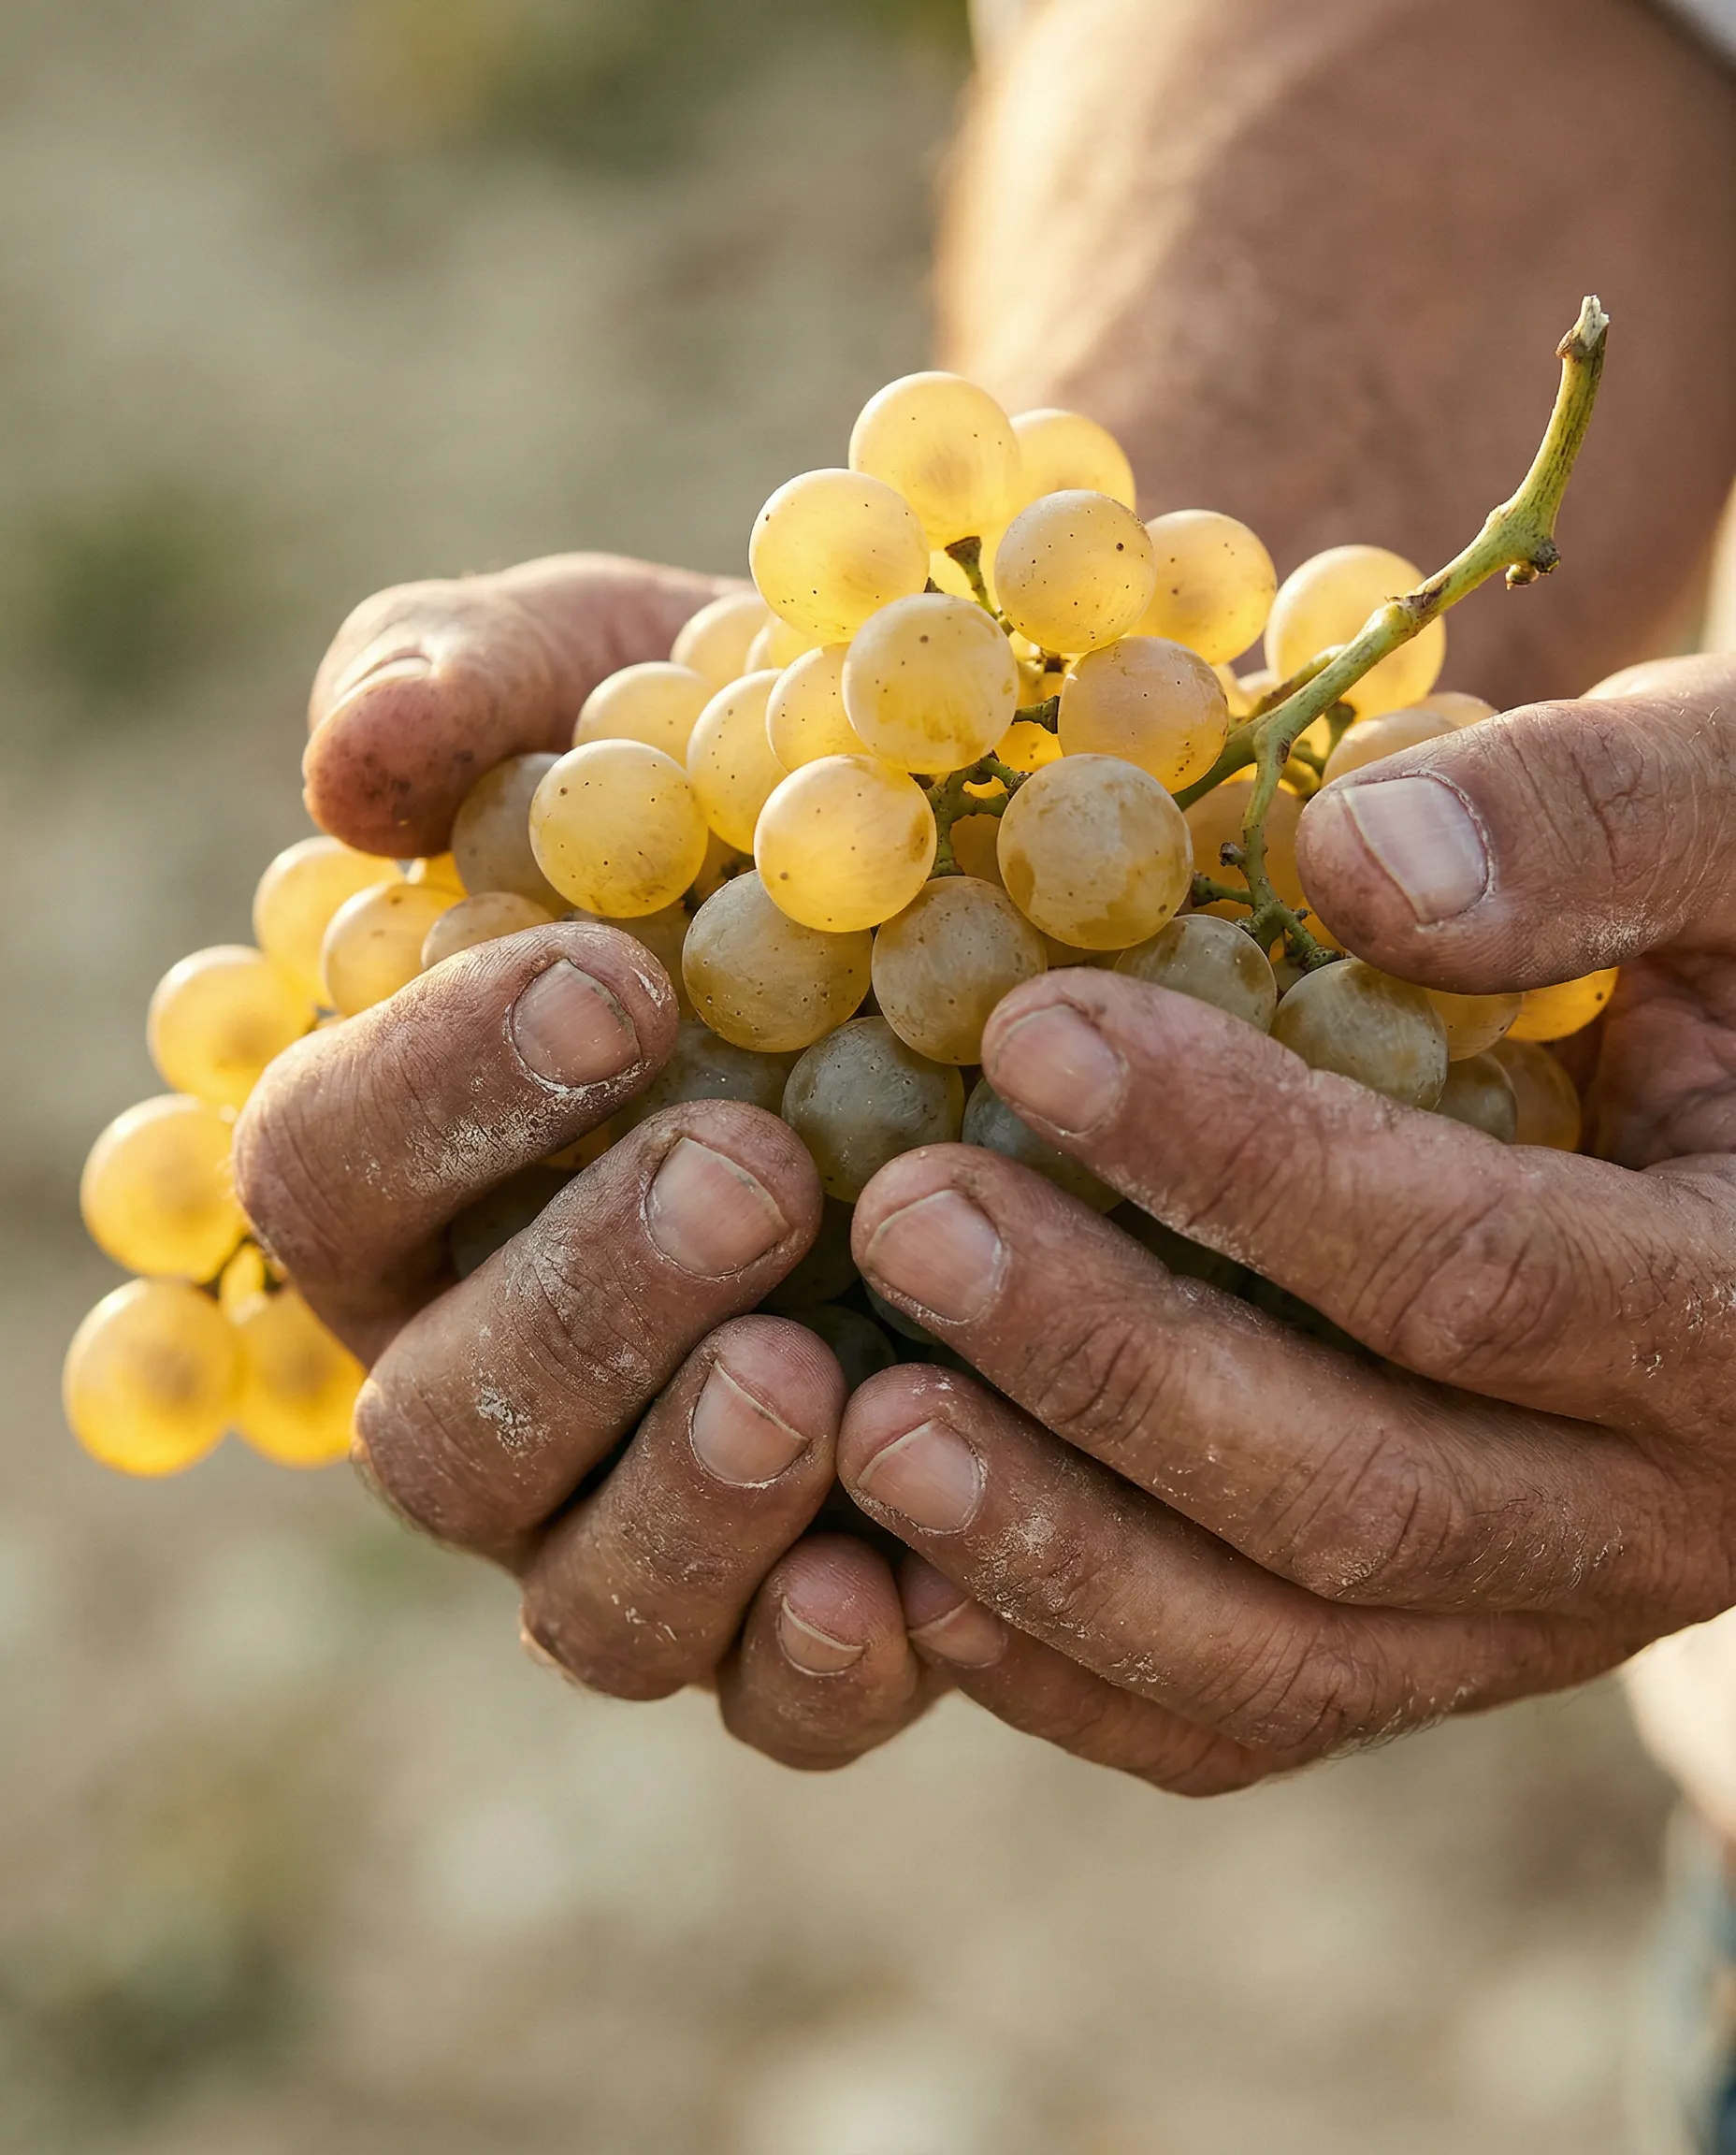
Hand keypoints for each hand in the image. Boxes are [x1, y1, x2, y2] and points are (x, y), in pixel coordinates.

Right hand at [243, 555, 931, 1767]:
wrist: (1002, 938)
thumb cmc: (770, 805)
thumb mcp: (634, 688)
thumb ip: (472, 685)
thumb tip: (359, 769)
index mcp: (415, 1177)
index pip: (330, 1164)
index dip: (442, 1093)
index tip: (616, 986)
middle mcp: (493, 1370)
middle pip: (442, 1418)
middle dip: (582, 1303)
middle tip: (747, 1174)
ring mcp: (640, 1512)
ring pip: (587, 1600)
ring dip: (684, 1505)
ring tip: (810, 1375)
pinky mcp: (802, 1609)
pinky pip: (772, 1703)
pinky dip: (824, 1666)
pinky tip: (917, 1585)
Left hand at [830, 655, 1735, 1792]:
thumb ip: (1603, 823)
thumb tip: (1356, 867)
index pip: (1477, 1272)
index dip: (1245, 1164)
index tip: (1034, 1033)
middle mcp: (1661, 1517)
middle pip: (1353, 1495)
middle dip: (1109, 1365)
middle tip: (906, 1222)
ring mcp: (1537, 1612)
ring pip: (1287, 1655)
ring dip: (1058, 1554)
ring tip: (864, 1423)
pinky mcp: (1435, 1647)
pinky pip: (1254, 1715)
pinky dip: (1079, 1671)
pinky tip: (912, 1577)